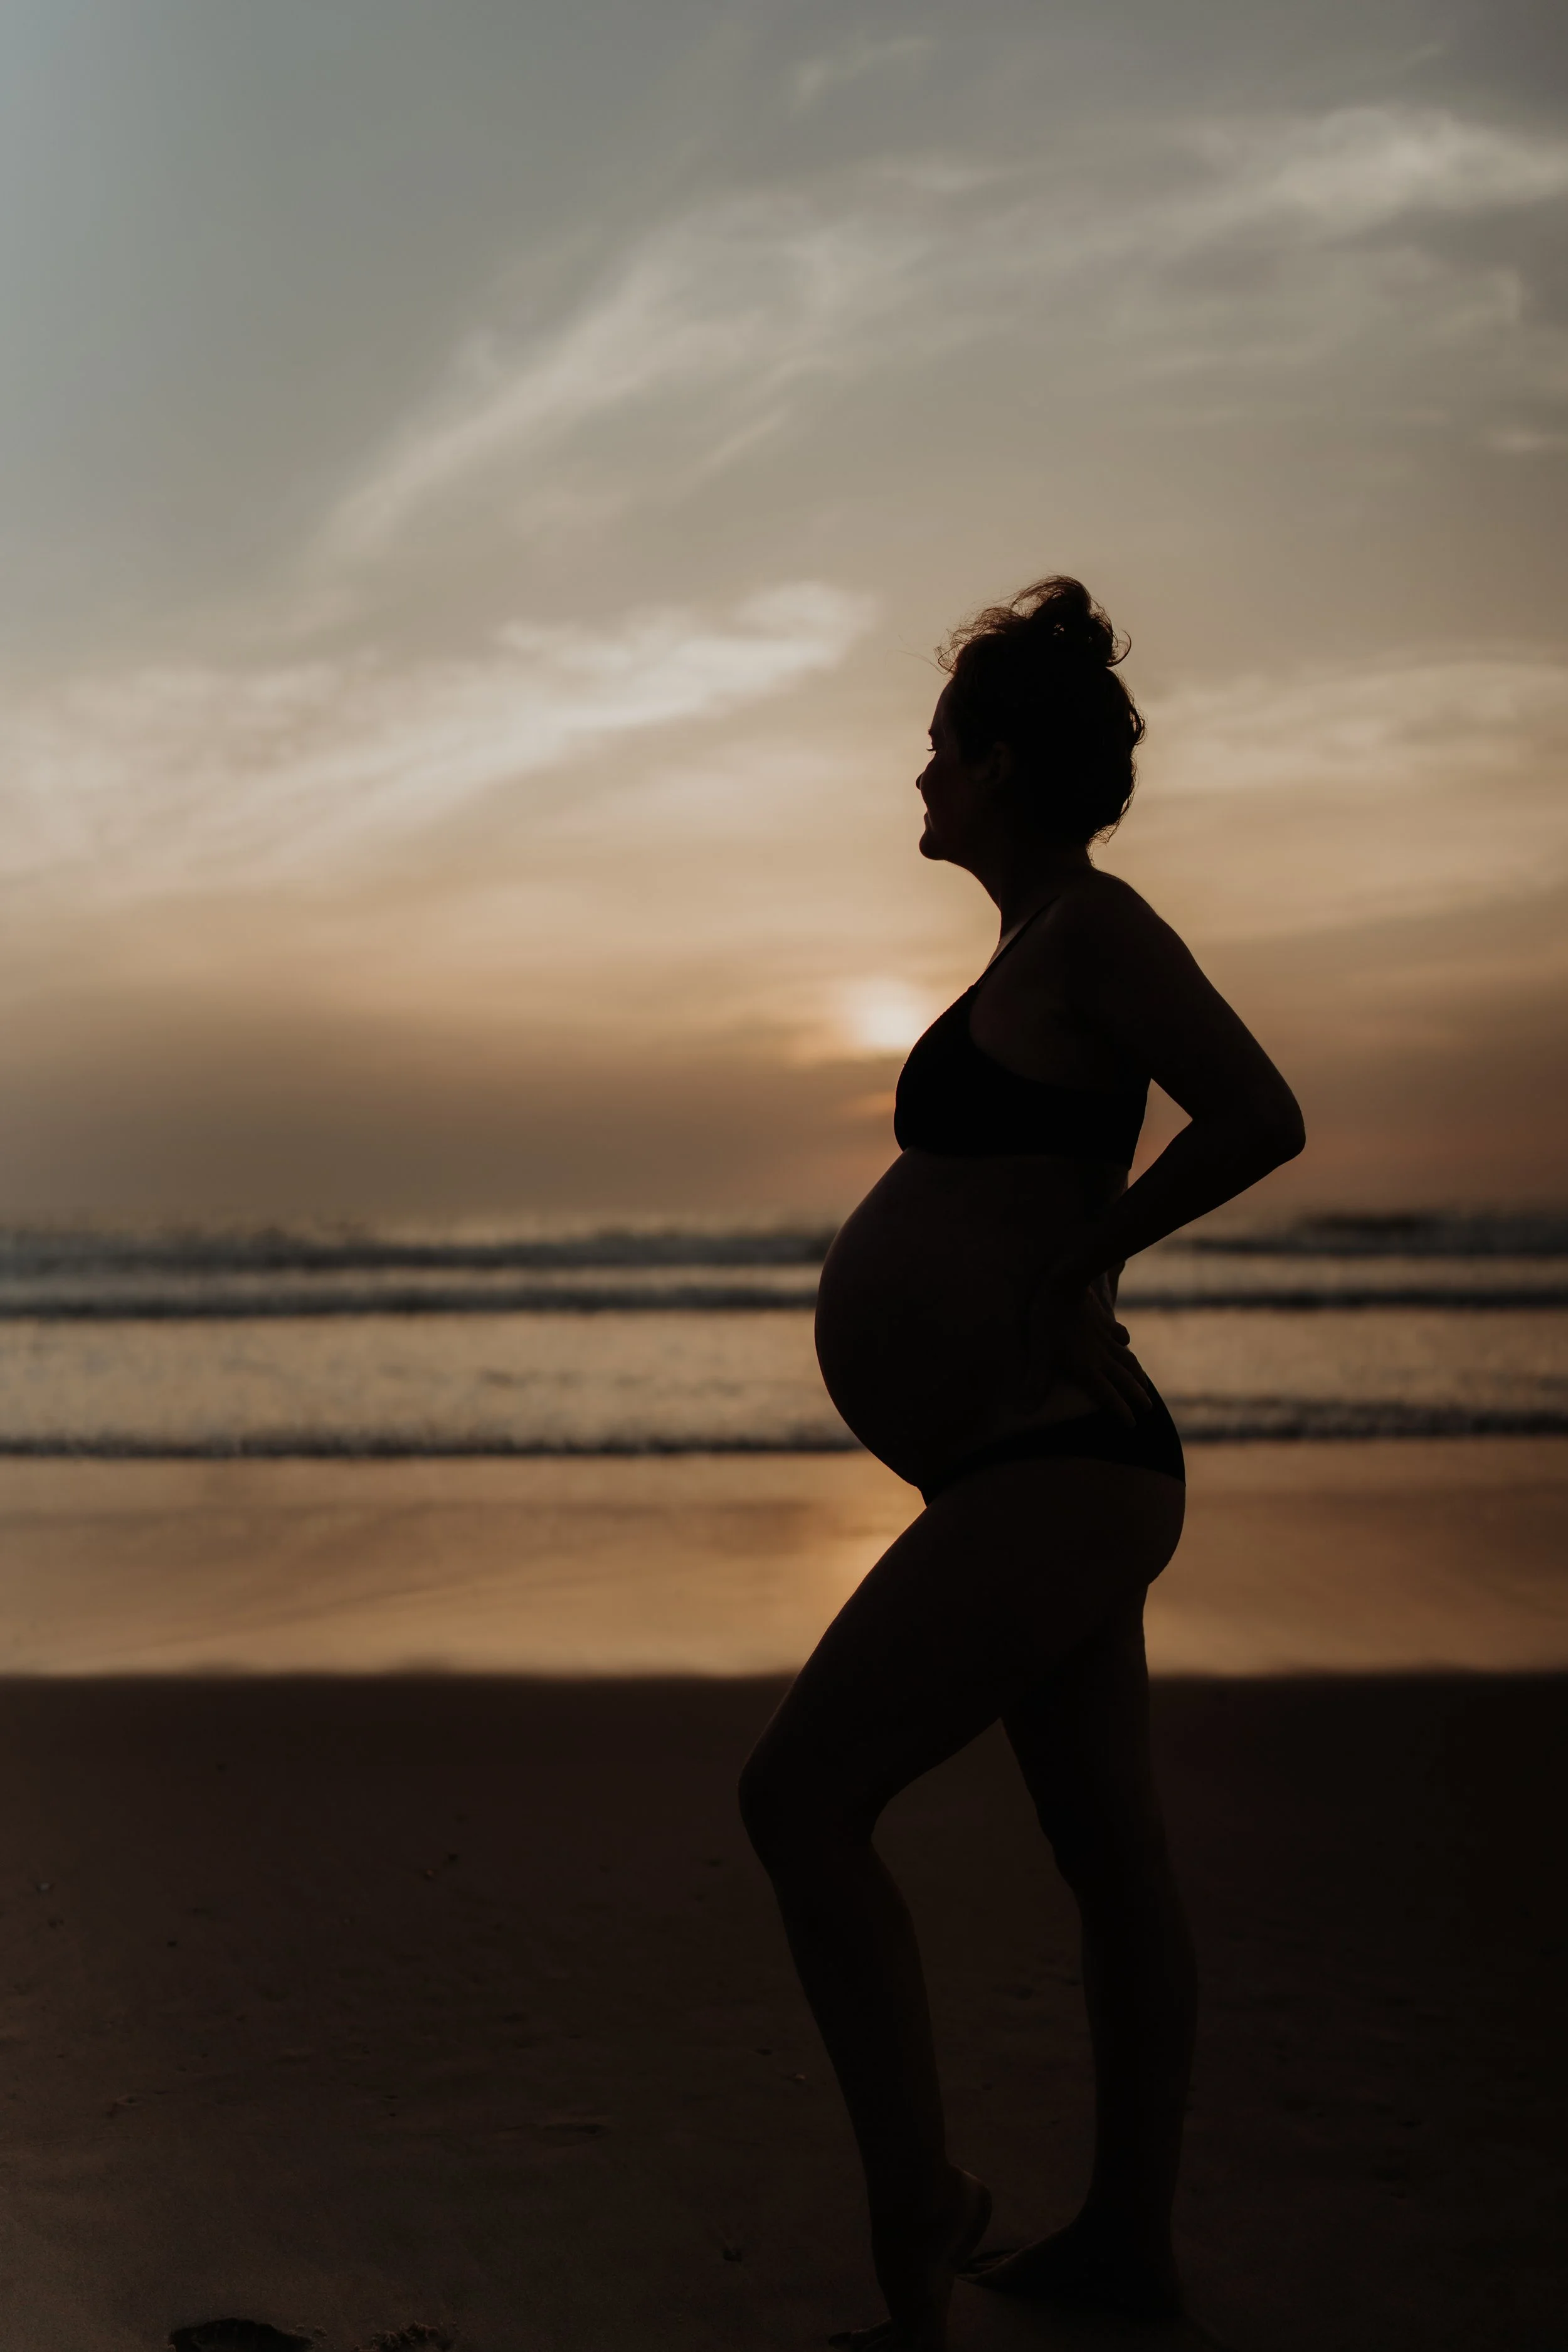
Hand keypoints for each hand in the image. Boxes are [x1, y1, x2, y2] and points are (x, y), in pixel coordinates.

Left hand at [1027, 1276, 1151, 1427]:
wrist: (1065, 1284)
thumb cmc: (1048, 1321)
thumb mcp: (1039, 1353)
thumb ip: (1036, 1382)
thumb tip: (1024, 1410)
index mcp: (1087, 1368)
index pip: (1108, 1396)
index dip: (1121, 1411)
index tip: (1133, 1425)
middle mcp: (1102, 1357)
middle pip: (1124, 1380)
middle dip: (1136, 1396)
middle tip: (1149, 1408)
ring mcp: (1106, 1338)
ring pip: (1127, 1360)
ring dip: (1137, 1373)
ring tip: (1145, 1383)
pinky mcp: (1104, 1321)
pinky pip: (1118, 1334)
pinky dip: (1124, 1341)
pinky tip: (1126, 1341)